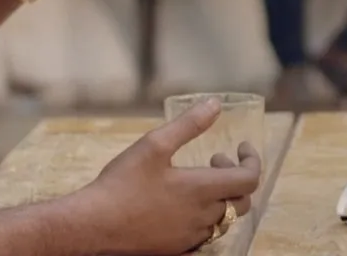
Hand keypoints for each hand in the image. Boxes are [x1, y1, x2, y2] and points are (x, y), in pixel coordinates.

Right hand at [72, 98, 263, 254]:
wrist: (94, 226)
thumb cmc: (122, 184)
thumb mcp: (154, 145)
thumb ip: (188, 124)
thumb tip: (214, 104)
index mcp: (202, 190)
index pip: (249, 179)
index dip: (252, 161)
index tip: (242, 147)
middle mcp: (203, 217)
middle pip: (241, 201)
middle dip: (236, 178)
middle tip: (215, 161)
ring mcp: (191, 236)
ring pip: (224, 220)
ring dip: (221, 198)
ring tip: (197, 182)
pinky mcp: (177, 249)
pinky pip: (205, 235)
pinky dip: (205, 217)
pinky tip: (184, 206)